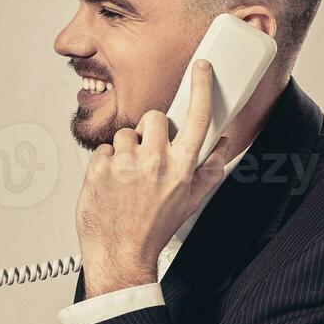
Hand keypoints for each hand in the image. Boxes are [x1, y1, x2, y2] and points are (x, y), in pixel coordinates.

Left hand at [76, 59, 231, 298]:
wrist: (120, 255)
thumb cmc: (154, 230)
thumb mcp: (191, 201)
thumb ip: (210, 169)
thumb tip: (225, 143)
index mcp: (182, 168)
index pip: (197, 117)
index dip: (201, 87)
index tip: (200, 68)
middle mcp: (154, 162)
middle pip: (154, 118)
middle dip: (151, 131)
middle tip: (149, 155)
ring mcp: (124, 165)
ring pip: (126, 134)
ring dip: (126, 150)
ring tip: (128, 176)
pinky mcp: (98, 169)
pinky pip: (103, 149)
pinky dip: (106, 163)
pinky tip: (112, 184)